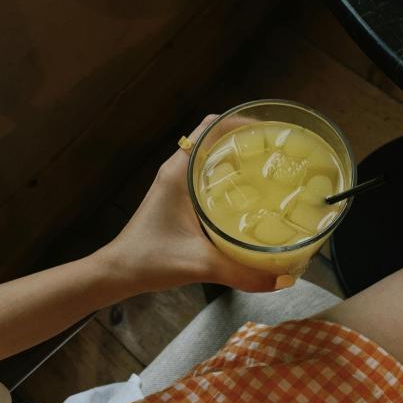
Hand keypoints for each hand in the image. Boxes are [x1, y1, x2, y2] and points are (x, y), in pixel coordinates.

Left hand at [94, 116, 294, 295]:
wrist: (119, 272)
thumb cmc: (148, 260)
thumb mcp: (199, 265)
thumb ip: (242, 273)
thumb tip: (283, 280)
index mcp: (179, 173)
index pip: (212, 126)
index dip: (242, 122)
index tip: (270, 132)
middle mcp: (177, 171)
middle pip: (216, 138)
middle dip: (247, 140)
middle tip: (277, 153)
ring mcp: (176, 184)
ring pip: (211, 157)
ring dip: (238, 158)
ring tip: (270, 170)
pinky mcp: (177, 199)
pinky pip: (206, 177)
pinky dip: (228, 178)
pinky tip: (248, 197)